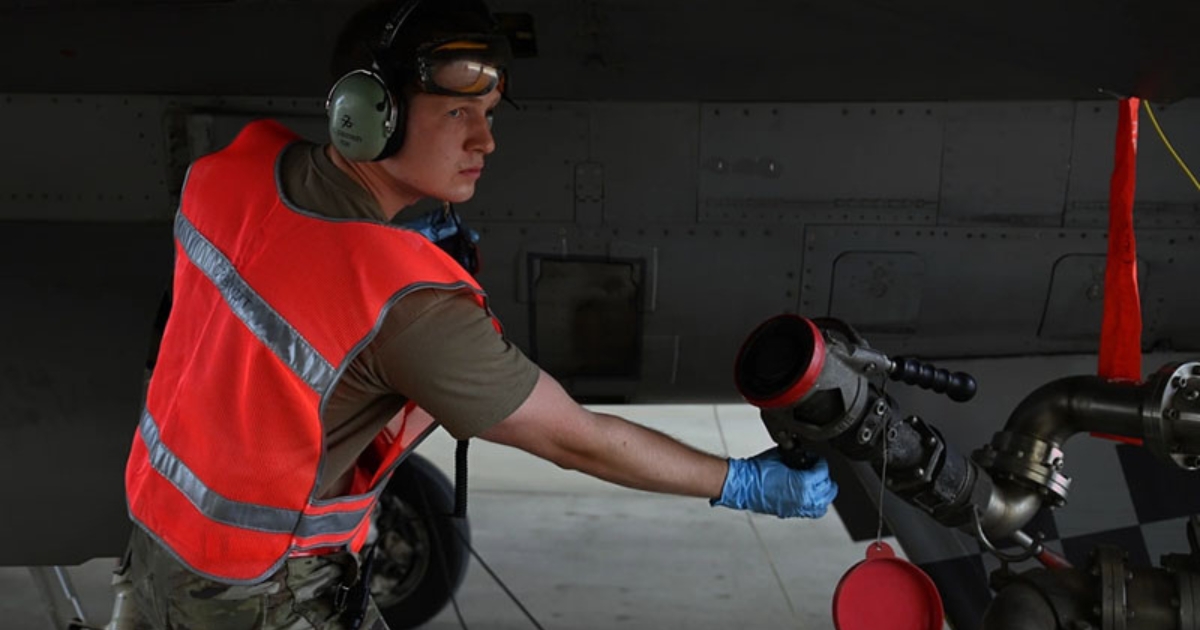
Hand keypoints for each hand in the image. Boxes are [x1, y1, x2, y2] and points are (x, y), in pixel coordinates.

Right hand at [711, 448, 837, 517]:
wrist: (743, 484)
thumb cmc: (757, 471)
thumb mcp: (781, 456)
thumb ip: (797, 456)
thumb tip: (805, 455)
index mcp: (802, 484)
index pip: (823, 472)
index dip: (821, 463)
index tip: (817, 460)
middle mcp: (803, 498)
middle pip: (827, 490)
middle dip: (825, 478)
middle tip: (819, 470)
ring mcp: (798, 508)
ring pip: (823, 504)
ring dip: (824, 493)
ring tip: (821, 485)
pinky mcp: (791, 513)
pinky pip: (812, 512)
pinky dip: (816, 505)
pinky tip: (813, 498)